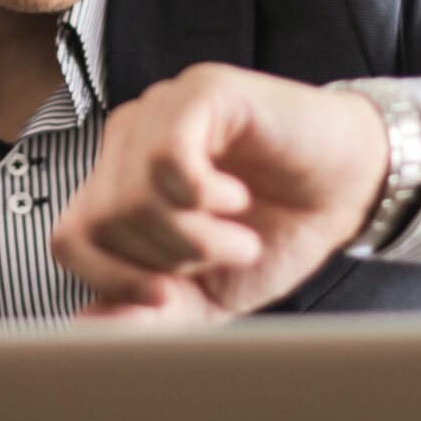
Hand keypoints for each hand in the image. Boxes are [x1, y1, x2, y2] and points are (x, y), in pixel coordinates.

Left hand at [49, 64, 391, 325]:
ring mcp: (161, 110)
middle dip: (166, 261)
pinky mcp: (201, 91)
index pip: (70, 239)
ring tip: (240, 236)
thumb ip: (149, 314)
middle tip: (222, 256)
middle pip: (100, 221)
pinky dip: (204, 196)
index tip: (168, 296)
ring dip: (194, 237)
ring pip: (132, 195)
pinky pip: (168, 156)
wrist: (350, 191)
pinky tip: (236, 198)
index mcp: (118, 183)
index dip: (112, 280)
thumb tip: (84, 328)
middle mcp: (129, 140)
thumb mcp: (209, 294)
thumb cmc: (277, 233)